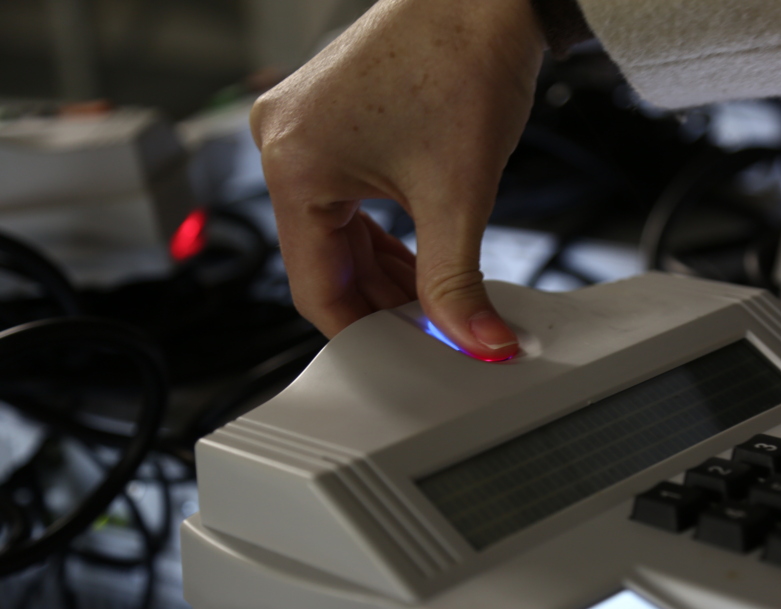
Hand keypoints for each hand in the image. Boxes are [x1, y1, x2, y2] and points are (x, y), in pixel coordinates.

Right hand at [250, 0, 545, 359]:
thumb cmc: (463, 61)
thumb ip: (460, 283)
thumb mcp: (458, 195)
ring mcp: (303, 129)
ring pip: (337, 233)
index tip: (404, 356)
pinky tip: (419, 256)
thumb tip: (479, 341)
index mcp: (292, 165)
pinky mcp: (330, 120)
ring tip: (433, 300)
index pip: (314, 287)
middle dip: (380, 302)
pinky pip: (345, 199)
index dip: (363, 332)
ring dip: (384, 270)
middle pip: (325, 261)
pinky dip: (382, 233)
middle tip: (430, 332)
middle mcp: (282, 145)